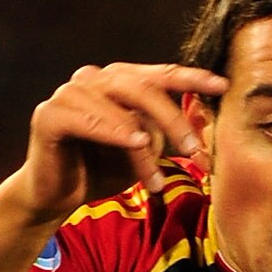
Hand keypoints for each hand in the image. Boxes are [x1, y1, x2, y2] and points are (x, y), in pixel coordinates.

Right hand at [18, 61, 228, 221]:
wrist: (54, 197)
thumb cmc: (99, 171)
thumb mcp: (140, 151)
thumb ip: (159, 133)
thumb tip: (196, 128)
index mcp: (118, 82)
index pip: (159, 75)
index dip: (192, 78)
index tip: (222, 86)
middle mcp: (94, 79)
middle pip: (141, 87)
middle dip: (172, 118)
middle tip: (193, 149)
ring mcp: (69, 93)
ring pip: (118, 109)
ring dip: (142, 147)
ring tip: (157, 178)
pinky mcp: (49, 115)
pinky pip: (86, 119)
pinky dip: (112, 131)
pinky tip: (133, 143)